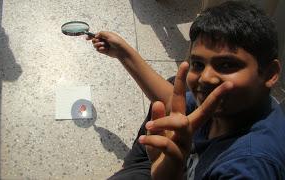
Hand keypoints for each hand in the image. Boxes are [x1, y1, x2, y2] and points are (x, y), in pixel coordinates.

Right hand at [86, 31, 132, 58]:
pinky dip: (100, 49)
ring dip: (98, 45)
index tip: (87, 38)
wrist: (120, 50)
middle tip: (99, 42)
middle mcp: (104, 40)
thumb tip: (96, 35)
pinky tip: (104, 49)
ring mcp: (103, 45)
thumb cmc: (117, 42)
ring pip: (95, 45)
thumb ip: (101, 33)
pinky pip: (98, 49)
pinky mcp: (103, 51)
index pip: (96, 35)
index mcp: (105, 35)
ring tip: (103, 45)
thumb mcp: (109, 34)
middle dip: (95, 41)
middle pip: (94, 40)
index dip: (91, 36)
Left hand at [139, 62, 233, 179]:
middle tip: (224, 84)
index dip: (183, 82)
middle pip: (203, 112)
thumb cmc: (161, 154)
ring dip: (163, 123)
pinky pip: (168, 144)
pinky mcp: (178, 157)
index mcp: (182, 124)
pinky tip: (143, 140)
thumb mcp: (156, 135)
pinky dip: (153, 140)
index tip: (185, 63)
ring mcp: (185, 144)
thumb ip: (158, 120)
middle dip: (215, 98)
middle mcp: (187, 132)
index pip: (183, 99)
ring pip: (181, 125)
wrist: (164, 177)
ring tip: (147, 127)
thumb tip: (159, 102)